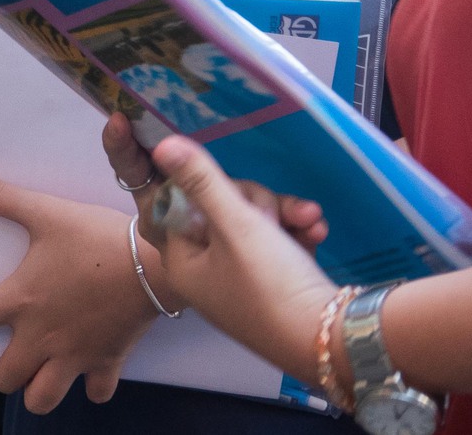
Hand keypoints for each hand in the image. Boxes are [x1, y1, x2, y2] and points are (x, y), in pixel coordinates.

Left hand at [0, 168, 157, 412]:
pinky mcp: (107, 361)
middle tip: (1, 352)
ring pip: (42, 397)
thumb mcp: (45, 211)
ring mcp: (76, 355)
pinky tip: (86, 365)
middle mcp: (43, 337)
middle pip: (3, 378)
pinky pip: (94, 391)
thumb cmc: (98, 237)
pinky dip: (87, 384)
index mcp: (21, 301)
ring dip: (35, 387)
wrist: (156, 264)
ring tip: (36, 364)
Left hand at [135, 133, 341, 380]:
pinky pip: (275, 237)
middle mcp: (204, 266)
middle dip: (252, 199)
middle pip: (214, 203)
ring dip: (280, 213)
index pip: (162, 197)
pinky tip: (315, 230)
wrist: (335, 341)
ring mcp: (238, 274)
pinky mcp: (272, 277)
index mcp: (181, 258)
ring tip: (307, 220)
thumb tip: (161, 145)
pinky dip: (294, 230)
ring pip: (250, 216)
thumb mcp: (236, 226)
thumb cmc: (273, 286)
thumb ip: (201, 180)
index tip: (136, 129)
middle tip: (269, 213)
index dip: (160, 166)